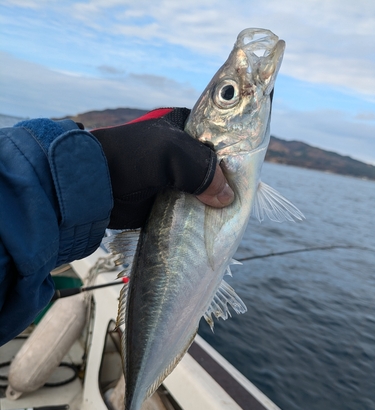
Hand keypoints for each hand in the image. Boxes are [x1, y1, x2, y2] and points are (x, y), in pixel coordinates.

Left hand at [91, 108, 233, 228]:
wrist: (94, 186)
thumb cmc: (131, 158)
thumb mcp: (172, 153)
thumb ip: (204, 169)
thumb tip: (227, 197)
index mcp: (185, 127)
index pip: (221, 136)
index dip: (236, 151)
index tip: (250, 168)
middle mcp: (183, 152)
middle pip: (217, 166)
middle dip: (229, 179)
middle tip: (245, 194)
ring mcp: (176, 178)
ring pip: (207, 189)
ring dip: (217, 200)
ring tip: (234, 211)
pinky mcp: (169, 200)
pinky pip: (193, 207)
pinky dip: (203, 214)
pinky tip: (215, 222)